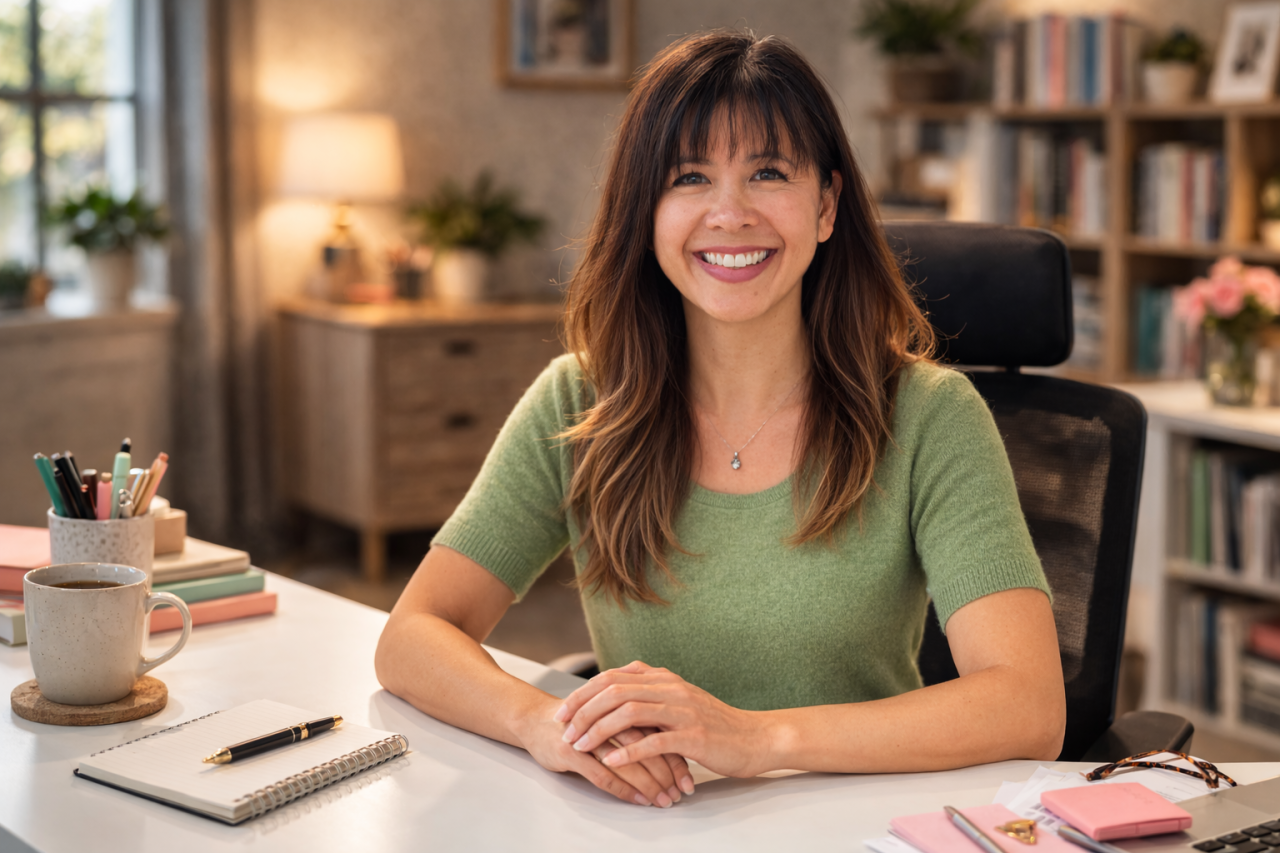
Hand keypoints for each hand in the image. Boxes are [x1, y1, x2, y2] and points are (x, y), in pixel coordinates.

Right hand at [513, 695, 692, 806]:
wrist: (536, 719)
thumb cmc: (578, 721)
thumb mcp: (611, 715)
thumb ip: (639, 722)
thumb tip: (673, 743)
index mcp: (622, 704)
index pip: (658, 729)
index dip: (676, 753)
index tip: (690, 776)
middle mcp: (609, 717)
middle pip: (647, 744)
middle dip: (668, 772)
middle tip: (682, 792)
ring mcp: (590, 734)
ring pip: (628, 760)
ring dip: (650, 783)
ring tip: (665, 800)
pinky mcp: (573, 751)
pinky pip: (603, 774)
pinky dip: (625, 788)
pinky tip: (639, 799)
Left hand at [553, 661, 774, 778]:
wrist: (754, 738)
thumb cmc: (714, 723)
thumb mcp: (680, 699)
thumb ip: (651, 691)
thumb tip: (616, 691)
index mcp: (664, 678)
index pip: (613, 677)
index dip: (583, 692)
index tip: (563, 710)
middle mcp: (670, 688)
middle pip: (614, 691)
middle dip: (582, 710)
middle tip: (563, 729)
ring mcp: (682, 710)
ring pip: (628, 713)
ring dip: (598, 730)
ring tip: (579, 745)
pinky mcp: (693, 736)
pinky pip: (653, 741)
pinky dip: (627, 751)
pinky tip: (610, 762)